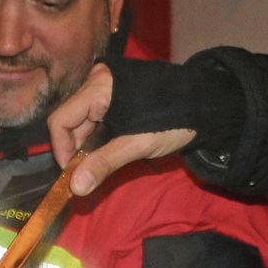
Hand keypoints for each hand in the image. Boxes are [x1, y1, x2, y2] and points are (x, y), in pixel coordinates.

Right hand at [48, 62, 195, 195]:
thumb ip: (103, 163)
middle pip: (71, 118)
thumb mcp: (137, 145)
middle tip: (88, 173)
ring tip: (101, 162)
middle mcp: (97, 80)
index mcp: (98, 87)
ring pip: (84, 118)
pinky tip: (110, 148)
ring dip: (88, 143)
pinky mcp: (118, 90)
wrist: (206, 104)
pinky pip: (97, 114)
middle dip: (76, 148)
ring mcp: (107, 84)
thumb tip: (75, 187)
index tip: (73, 174)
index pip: (61, 120)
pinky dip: (99, 134)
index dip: (61, 150)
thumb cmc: (173, 122)